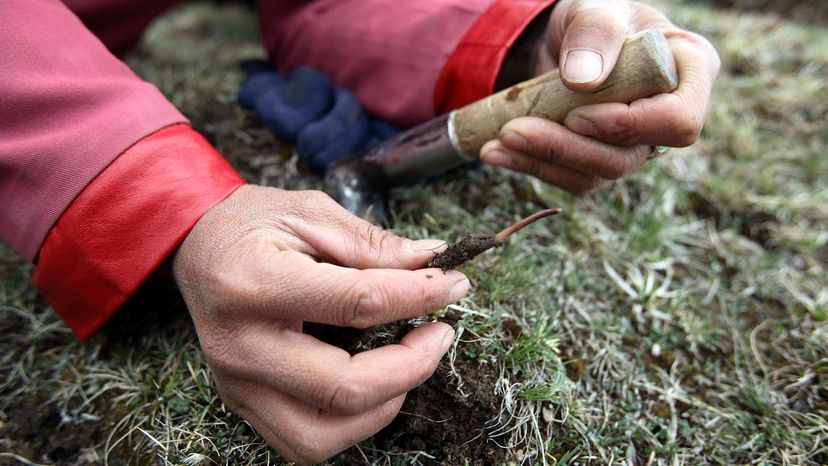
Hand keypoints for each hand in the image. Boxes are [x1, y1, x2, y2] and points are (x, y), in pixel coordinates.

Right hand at [173, 185, 468, 463]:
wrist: (195, 245)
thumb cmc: (250, 224)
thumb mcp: (310, 212)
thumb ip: (372, 243)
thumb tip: (431, 263)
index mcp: (255, 283)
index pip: (356, 303)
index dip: (419, 295)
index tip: (452, 284)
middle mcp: (241, 345)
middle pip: (343, 387)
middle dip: (411, 366)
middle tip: (439, 334)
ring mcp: (238, 382)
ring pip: (321, 436)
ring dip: (381, 407)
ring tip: (407, 366)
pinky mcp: (242, 401)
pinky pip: (303, 442)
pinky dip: (350, 425)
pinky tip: (372, 387)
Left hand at [481, 0, 719, 194]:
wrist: (567, 40)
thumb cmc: (594, 19)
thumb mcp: (595, 8)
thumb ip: (595, 32)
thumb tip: (583, 81)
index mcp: (689, 73)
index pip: (678, 121)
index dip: (630, 126)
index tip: (579, 114)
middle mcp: (666, 118)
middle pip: (627, 157)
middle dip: (566, 149)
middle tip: (513, 131)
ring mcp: (634, 145)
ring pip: (593, 174)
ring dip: (540, 161)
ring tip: (495, 143)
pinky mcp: (600, 161)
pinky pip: (569, 177)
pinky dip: (529, 165)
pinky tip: (495, 151)